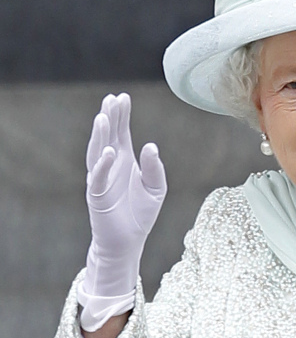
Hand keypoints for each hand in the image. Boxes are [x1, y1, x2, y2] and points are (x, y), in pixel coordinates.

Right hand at [79, 93, 166, 323]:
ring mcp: (101, 179)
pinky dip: (102, 164)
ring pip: (98, 151)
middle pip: (108, 136)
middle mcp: (111, 165)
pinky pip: (98, 177)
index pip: (122, 132)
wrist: (128, 241)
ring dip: (100, 135)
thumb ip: (155, 169)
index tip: (123, 96)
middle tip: (112, 99)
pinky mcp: (97, 195)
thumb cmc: (140, 214)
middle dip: (110, 118)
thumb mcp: (156, 190)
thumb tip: (151, 146)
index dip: (122, 115)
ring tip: (104, 117)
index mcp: (125, 160)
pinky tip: (109, 152)